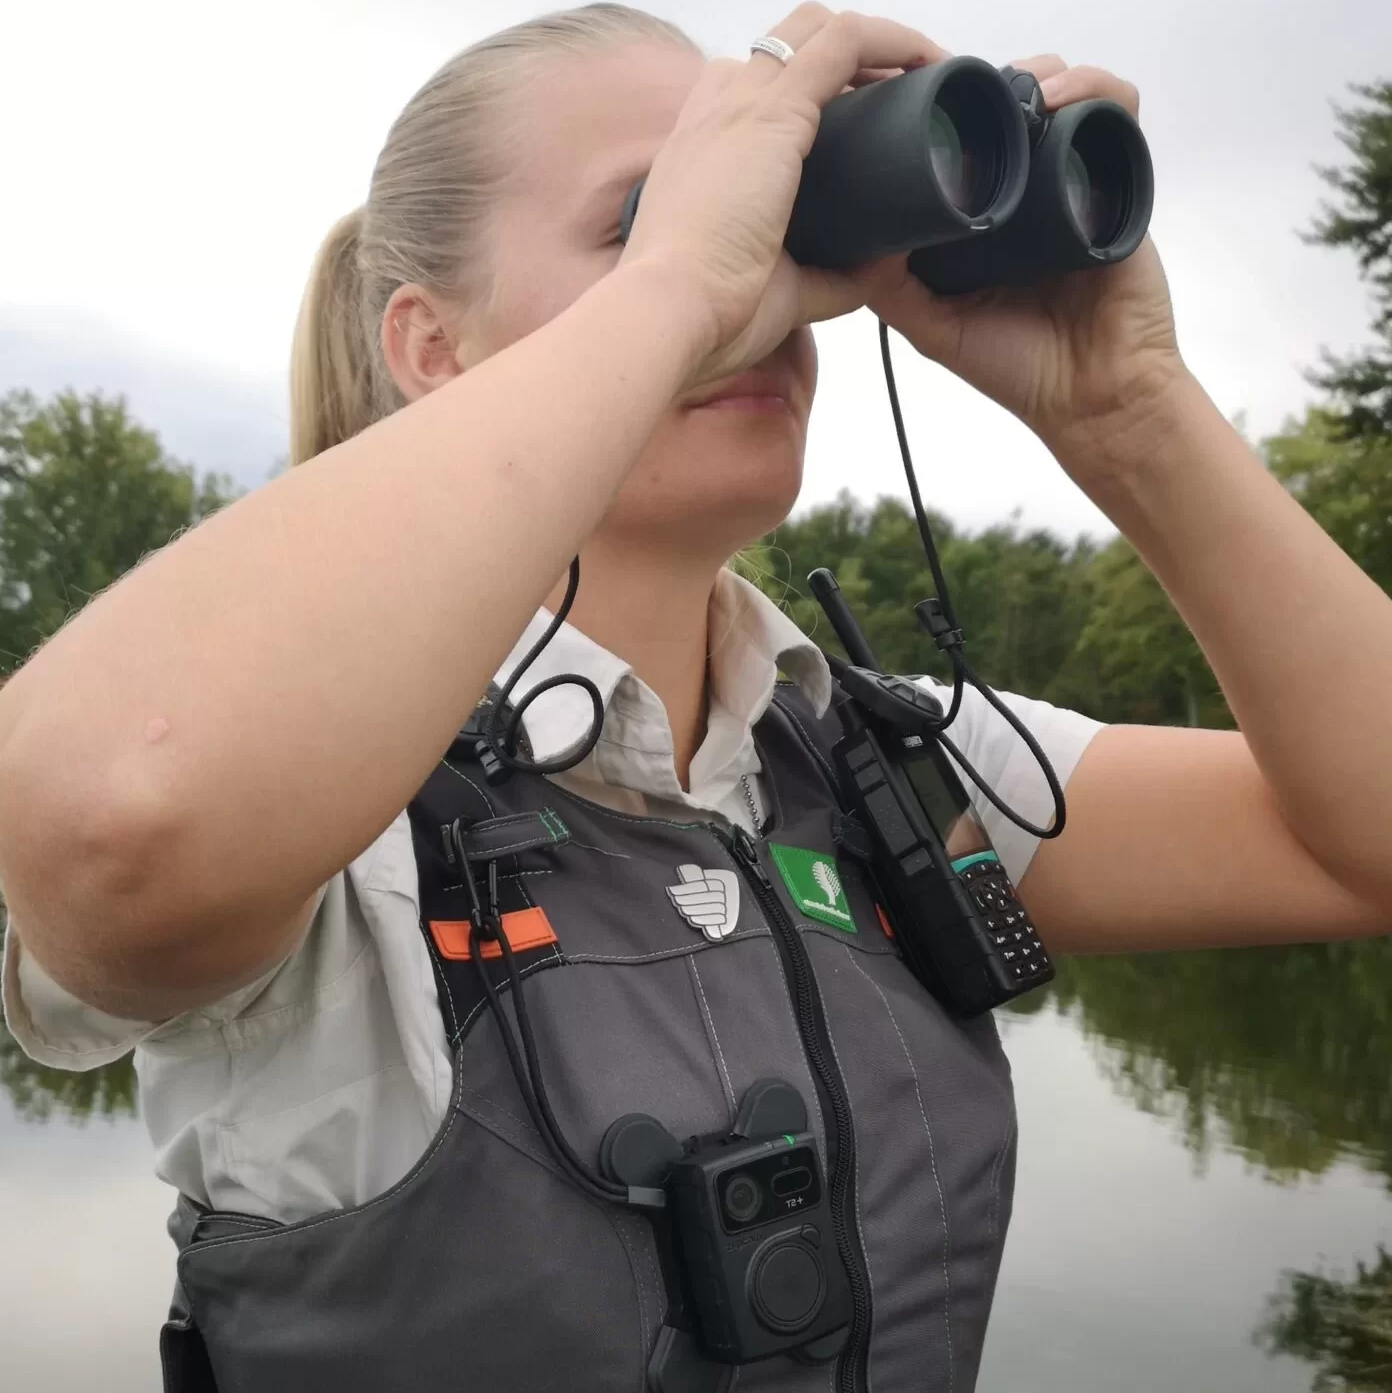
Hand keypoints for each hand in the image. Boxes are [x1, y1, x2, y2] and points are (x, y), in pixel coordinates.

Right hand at [620, 4, 941, 386]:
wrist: (669, 314)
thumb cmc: (707, 313)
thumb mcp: (781, 291)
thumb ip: (832, 278)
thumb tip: (882, 266)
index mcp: (702, 153)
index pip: (753, 92)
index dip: (809, 95)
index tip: (858, 126)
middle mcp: (715, 115)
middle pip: (786, 48)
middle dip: (847, 60)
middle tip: (897, 98)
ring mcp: (741, 107)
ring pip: (817, 32)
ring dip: (876, 43)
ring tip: (920, 74)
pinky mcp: (772, 113)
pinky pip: (843, 43)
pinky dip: (892, 42)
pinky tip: (925, 63)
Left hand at [857, 56, 1186, 467]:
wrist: (1094, 396)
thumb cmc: (1020, 369)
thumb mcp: (936, 330)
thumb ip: (893, 290)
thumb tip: (855, 238)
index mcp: (985, 219)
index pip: (967, 143)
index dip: (946, 114)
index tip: (919, 103)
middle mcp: (1029, 195)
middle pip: (1014, 107)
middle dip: (993, 84)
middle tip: (966, 91)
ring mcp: (1075, 185)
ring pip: (1064, 96)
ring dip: (1042, 76)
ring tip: (1019, 88)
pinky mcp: (1122, 185)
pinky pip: (1116, 117)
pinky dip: (1095, 93)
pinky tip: (1059, 102)